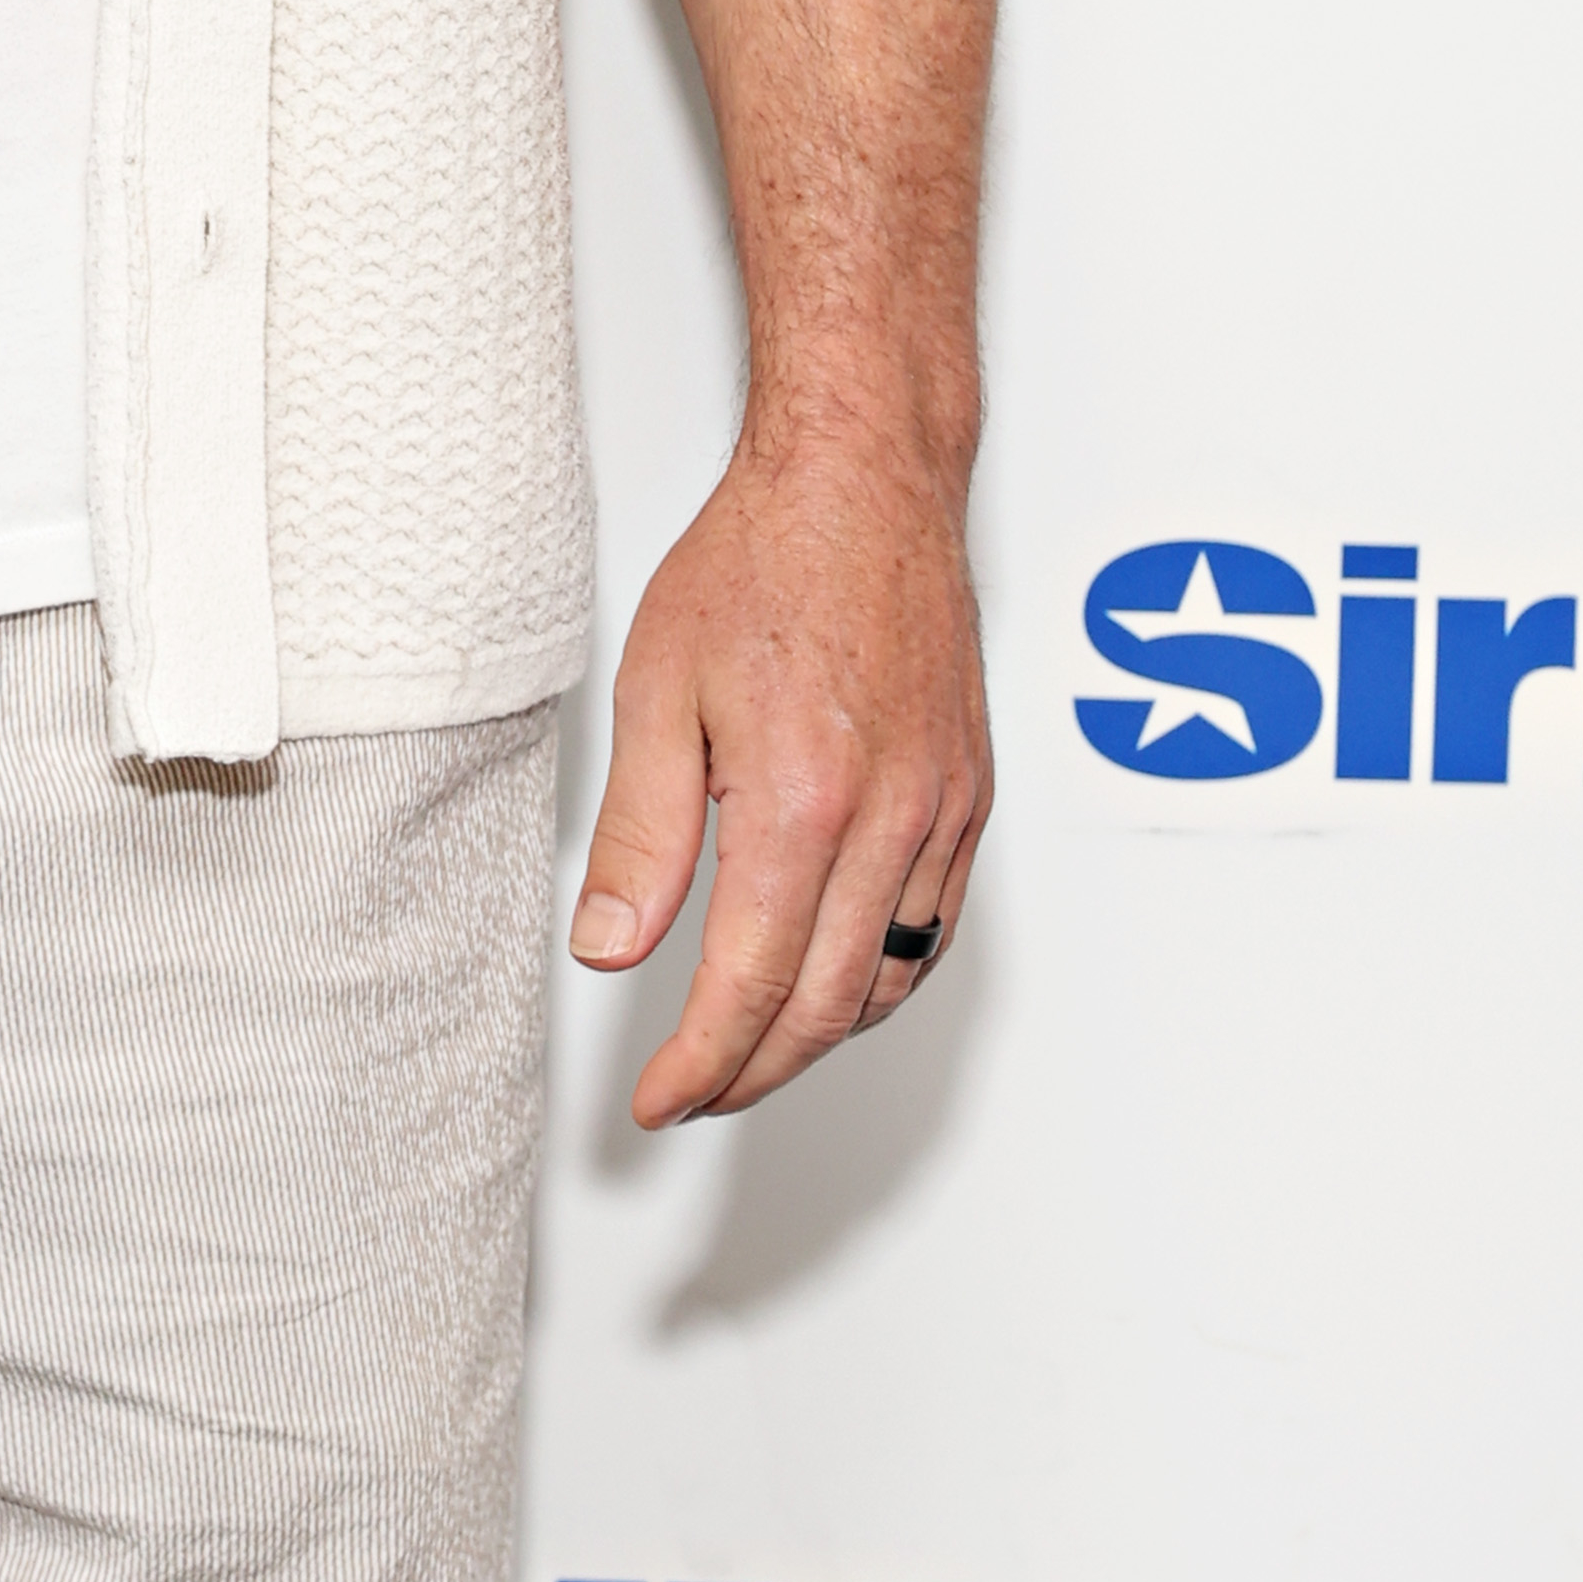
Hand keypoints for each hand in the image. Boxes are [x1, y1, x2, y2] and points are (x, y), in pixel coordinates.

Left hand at [567, 424, 989, 1127]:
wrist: (864, 482)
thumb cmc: (761, 561)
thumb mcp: (657, 690)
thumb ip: (640, 835)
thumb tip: (611, 950)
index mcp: (802, 802)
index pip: (750, 985)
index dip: (700, 1063)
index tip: (658, 1099)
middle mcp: (891, 821)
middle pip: (825, 1007)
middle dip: (753, 1070)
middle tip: (691, 1092)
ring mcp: (944, 812)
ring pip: (888, 980)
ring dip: (816, 1035)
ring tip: (746, 1048)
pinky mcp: (971, 795)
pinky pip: (934, 928)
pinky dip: (880, 979)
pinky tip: (831, 978)